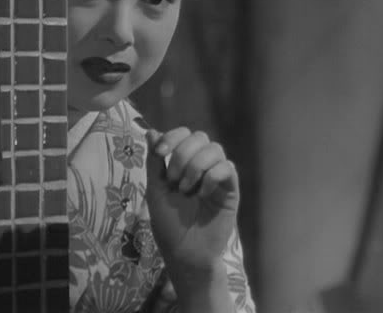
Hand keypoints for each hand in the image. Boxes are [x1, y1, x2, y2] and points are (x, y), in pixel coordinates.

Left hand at [145, 127, 239, 272]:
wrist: (184, 251)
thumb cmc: (168, 223)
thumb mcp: (155, 189)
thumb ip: (154, 161)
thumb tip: (151, 131)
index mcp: (184, 162)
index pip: (184, 134)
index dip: (172, 137)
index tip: (160, 153)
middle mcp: (203, 165)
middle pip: (200, 137)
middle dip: (182, 154)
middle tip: (173, 180)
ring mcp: (218, 176)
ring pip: (215, 149)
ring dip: (195, 166)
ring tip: (186, 190)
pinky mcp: (231, 190)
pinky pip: (227, 168)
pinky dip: (211, 177)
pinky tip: (202, 194)